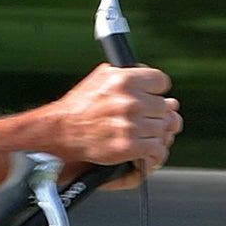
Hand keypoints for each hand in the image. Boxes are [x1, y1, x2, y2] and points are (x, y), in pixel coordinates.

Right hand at [48, 63, 181, 186]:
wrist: (61, 132)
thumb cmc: (80, 105)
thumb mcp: (100, 78)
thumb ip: (127, 73)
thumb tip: (151, 79)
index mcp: (125, 80)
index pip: (161, 82)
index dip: (155, 91)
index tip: (151, 97)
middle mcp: (129, 101)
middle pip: (164, 107)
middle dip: (155, 113)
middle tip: (145, 118)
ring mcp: (130, 125)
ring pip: (162, 128)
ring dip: (154, 133)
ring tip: (142, 134)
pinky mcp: (128, 146)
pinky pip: (156, 148)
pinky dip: (154, 152)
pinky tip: (146, 150)